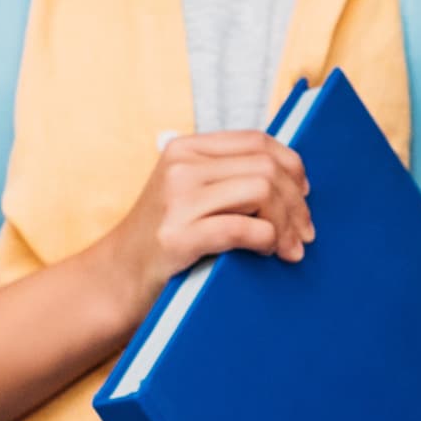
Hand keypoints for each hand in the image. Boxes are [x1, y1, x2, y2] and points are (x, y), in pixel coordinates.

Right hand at [95, 131, 312, 323]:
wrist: (115, 280)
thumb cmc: (163, 239)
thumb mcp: (189, 193)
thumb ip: (227, 177)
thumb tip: (294, 180)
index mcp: (186, 148)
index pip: (257, 141)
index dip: (292, 166)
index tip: (303, 194)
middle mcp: (180, 167)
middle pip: (266, 168)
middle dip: (296, 202)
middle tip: (305, 233)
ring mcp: (177, 200)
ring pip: (262, 191)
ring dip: (287, 223)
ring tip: (290, 247)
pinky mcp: (178, 237)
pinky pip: (243, 228)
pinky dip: (267, 239)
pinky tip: (269, 252)